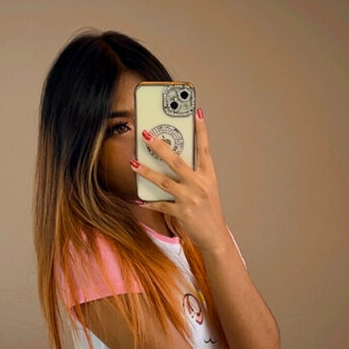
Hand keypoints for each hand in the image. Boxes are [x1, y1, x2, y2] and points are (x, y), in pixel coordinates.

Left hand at [132, 110, 227, 251]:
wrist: (215, 235)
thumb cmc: (209, 210)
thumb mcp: (207, 188)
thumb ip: (194, 173)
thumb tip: (174, 159)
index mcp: (208, 175)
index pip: (204, 148)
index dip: (201, 130)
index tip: (197, 113)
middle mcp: (200, 185)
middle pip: (177, 161)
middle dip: (159, 147)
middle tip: (146, 135)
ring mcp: (190, 199)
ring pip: (164, 181)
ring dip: (146, 172)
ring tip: (133, 163)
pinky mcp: (181, 213)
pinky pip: (160, 205)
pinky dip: (149, 202)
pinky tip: (138, 199)